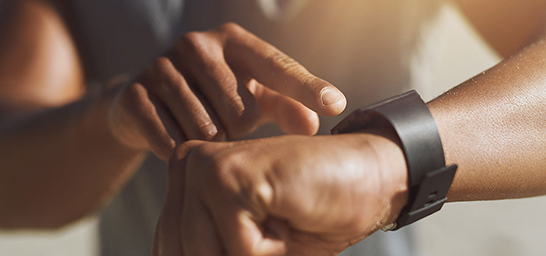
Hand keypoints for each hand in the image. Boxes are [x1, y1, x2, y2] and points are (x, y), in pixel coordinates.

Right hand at [108, 23, 346, 158]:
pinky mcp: (134, 94)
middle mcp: (197, 45)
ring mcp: (162, 66)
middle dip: (237, 132)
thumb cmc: (214, 96)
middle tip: (224, 125)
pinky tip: (176, 138)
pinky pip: (172, 141)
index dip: (307, 88)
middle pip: (240, 114)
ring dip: (210, 144)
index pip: (277, 68)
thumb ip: (286, 105)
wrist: (145, 102)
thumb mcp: (253, 96)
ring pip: (206, 130)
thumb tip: (314, 125)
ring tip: (201, 131)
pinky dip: (180, 150)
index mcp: (234, 42)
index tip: (335, 105)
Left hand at [152, 133, 407, 255]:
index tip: (256, 234)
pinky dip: (271, 249)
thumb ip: (205, 253)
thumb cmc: (312, 215)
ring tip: (280, 220)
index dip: (216, 255)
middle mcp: (187, 164)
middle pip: (183, 254)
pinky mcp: (231, 175)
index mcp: (185, 178)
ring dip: (254, 253)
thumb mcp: (248, 248)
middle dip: (239, 253)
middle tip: (273, 225)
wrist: (370, 179)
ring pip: (204, 255)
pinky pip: (239, 249)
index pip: (168, 250)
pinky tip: (288, 211)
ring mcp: (206, 166)